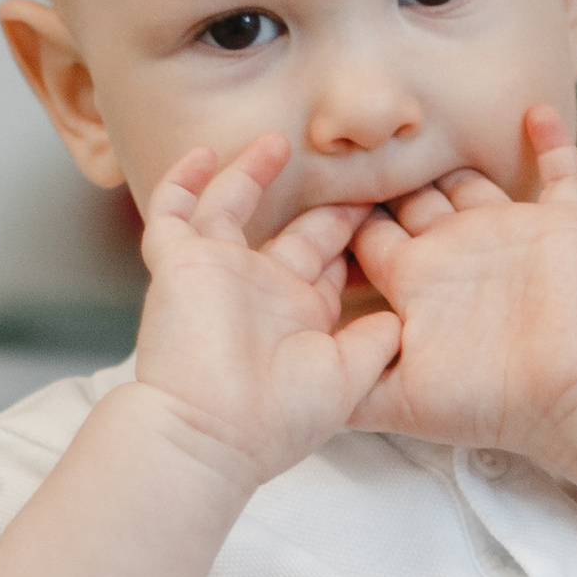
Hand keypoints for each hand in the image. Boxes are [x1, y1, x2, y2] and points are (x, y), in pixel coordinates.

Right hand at [132, 135, 393, 486]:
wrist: (212, 433)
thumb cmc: (280, 418)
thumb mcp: (347, 378)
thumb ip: (377, 343)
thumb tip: (403, 317)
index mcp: (303, 317)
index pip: (334, 265)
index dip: (358, 235)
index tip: (389, 202)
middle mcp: (263, 292)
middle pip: (295, 233)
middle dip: (324, 204)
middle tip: (354, 170)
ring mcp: (219, 275)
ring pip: (233, 210)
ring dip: (252, 175)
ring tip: (278, 142)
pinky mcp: (179, 265)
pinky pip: (172, 213)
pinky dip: (182, 182)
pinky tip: (201, 154)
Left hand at [347, 107, 576, 468]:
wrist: (574, 399)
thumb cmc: (491, 403)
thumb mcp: (402, 403)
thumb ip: (350, 390)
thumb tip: (292, 390)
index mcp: (420, 284)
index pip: (369, 237)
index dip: (343, 216)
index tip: (317, 185)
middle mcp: (458, 252)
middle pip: (413, 198)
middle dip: (388, 174)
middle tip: (362, 139)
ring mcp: (511, 236)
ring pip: (472, 179)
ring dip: (453, 153)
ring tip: (427, 117)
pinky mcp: (562, 225)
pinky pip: (559, 172)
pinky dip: (551, 141)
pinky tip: (533, 112)